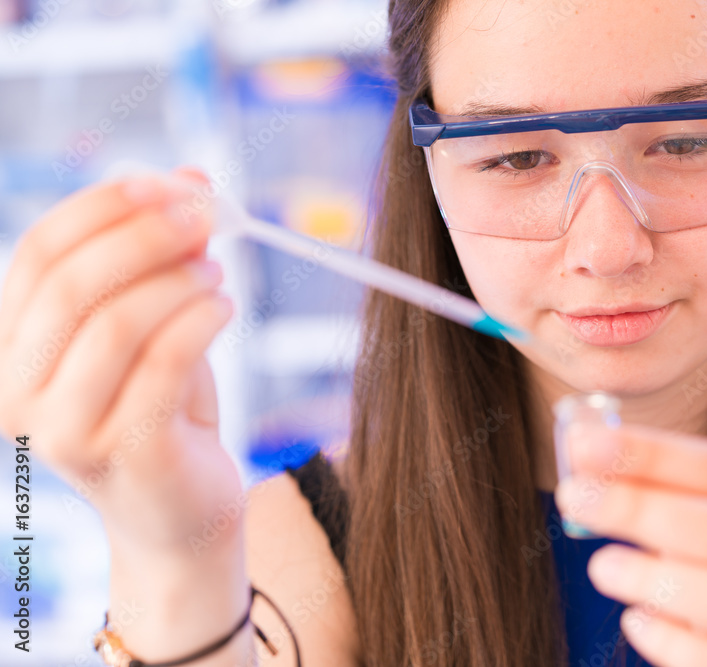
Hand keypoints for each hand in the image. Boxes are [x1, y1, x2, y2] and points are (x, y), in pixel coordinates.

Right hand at [0, 169, 240, 555]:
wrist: (181, 509)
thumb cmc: (161, 408)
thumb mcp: (156, 322)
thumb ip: (164, 255)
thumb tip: (193, 177)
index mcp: (8, 348)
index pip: (37, 254)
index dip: (103, 207)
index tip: (169, 183)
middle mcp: (16, 392)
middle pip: (71, 283)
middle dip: (146, 236)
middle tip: (207, 217)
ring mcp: (63, 430)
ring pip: (117, 323)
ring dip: (179, 281)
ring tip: (217, 273)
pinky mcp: (123, 452)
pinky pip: (164, 362)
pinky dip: (202, 319)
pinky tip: (225, 307)